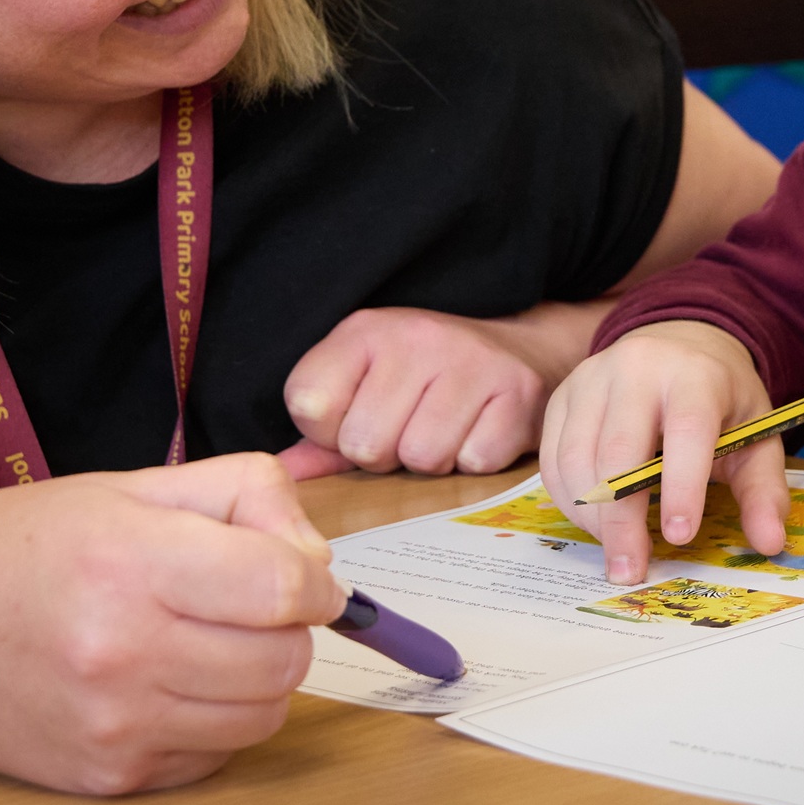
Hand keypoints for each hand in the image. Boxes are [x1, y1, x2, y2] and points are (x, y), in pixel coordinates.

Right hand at [0, 452, 341, 794]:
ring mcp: (114, 726)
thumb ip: (242, 495)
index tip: (309, 573)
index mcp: (131, 561)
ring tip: (208, 638)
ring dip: (259, 677)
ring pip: (263, 715)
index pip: (283, 586)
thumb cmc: (20, 545)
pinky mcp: (106, 776)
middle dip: (291, 625)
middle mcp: (123, 652)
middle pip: (285, 658)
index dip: (317, 578)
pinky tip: (168, 681)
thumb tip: (318, 556)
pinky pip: (215, 754)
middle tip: (251, 601)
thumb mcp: (129, 485)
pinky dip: (214, 720)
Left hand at [282, 303, 606, 478]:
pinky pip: (475, 461)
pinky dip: (475, 461)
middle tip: (409, 430)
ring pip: (422, 457)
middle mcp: (416, 336)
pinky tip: (480, 432)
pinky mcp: (517, 391)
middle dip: (385, 455)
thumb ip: (321, 434)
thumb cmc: (428, 379)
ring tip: (445, 431)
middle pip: (365, 444)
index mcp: (365, 330)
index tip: (358, 418)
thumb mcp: (367, 384)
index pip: (308, 403)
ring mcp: (471, 361)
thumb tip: (281, 474)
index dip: (329, 432)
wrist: (522, 351)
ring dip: (432, 461)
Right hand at [541, 321, 788, 584]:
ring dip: (592, 516)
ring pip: (576, 456)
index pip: (686, 428)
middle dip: (622, 519)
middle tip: (631, 570)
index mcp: (695, 374)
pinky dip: (569, 500)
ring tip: (617, 550)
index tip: (680, 536)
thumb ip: (763, 489)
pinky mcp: (563, 395)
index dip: (681, 485)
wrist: (678, 345)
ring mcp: (592, 378)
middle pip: (618, 449)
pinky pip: (553, 457)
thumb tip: (770, 542)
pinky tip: (595, 523)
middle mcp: (637, 367)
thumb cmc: (720, 399)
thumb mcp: (756, 435)